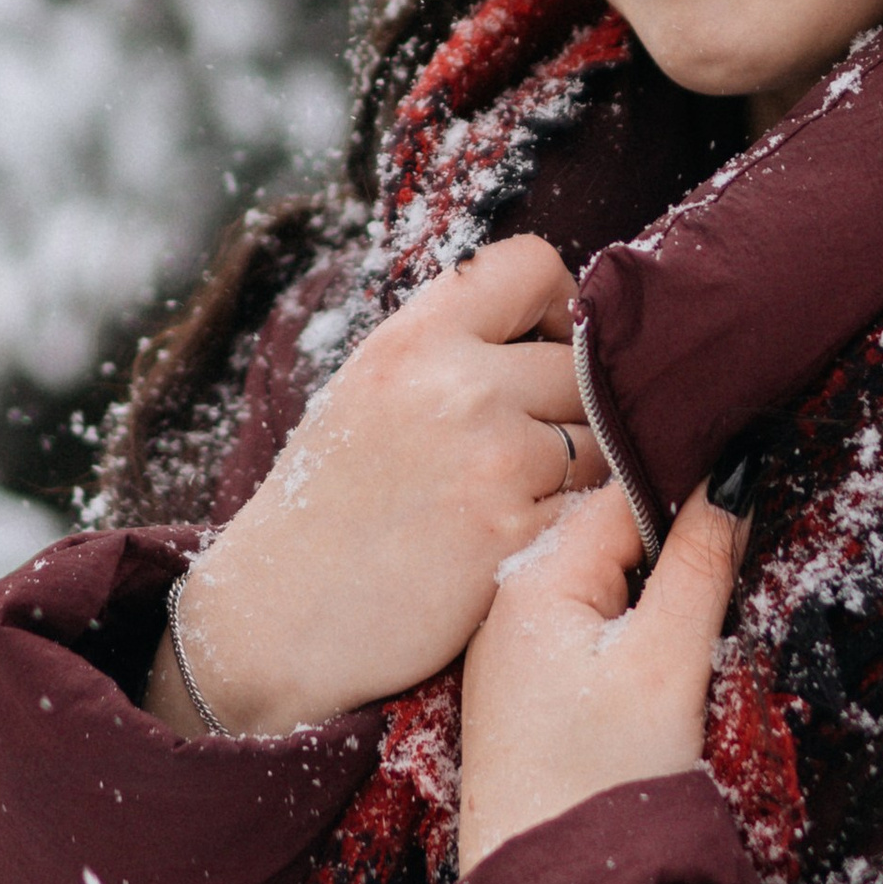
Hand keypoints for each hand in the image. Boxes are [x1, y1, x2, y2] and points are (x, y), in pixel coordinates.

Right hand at [146, 237, 590, 734]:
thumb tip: (543, 325)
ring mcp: (495, 462)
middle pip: (583, 364)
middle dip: (571, 405)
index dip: (558, 304)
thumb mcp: (364, 391)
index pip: (533, 265)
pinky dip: (573, 524)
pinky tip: (521, 540)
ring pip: (604, 440)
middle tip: (530, 446)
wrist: (278, 618)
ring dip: (582, 470)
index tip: (545, 345)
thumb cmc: (323, 507)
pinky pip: (595, 507)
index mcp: (413, 340)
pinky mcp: (518, 535)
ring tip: (520, 498)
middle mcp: (459, 388)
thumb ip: (444, 350)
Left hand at [455, 481, 741, 874]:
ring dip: (653, 584)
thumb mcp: (667, 661)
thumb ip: (702, 562)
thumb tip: (733, 471)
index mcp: (533, 573)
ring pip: (601, 578)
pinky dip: (626, 625)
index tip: (748, 487)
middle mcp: (506, 597)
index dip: (691, 483)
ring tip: (696, 621)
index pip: (624, 489)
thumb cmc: (600, 782)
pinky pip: (584, 623)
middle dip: (674, 536)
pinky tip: (653, 660)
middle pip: (611, 529)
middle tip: (730, 566)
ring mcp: (508, 645)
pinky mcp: (520, 689)